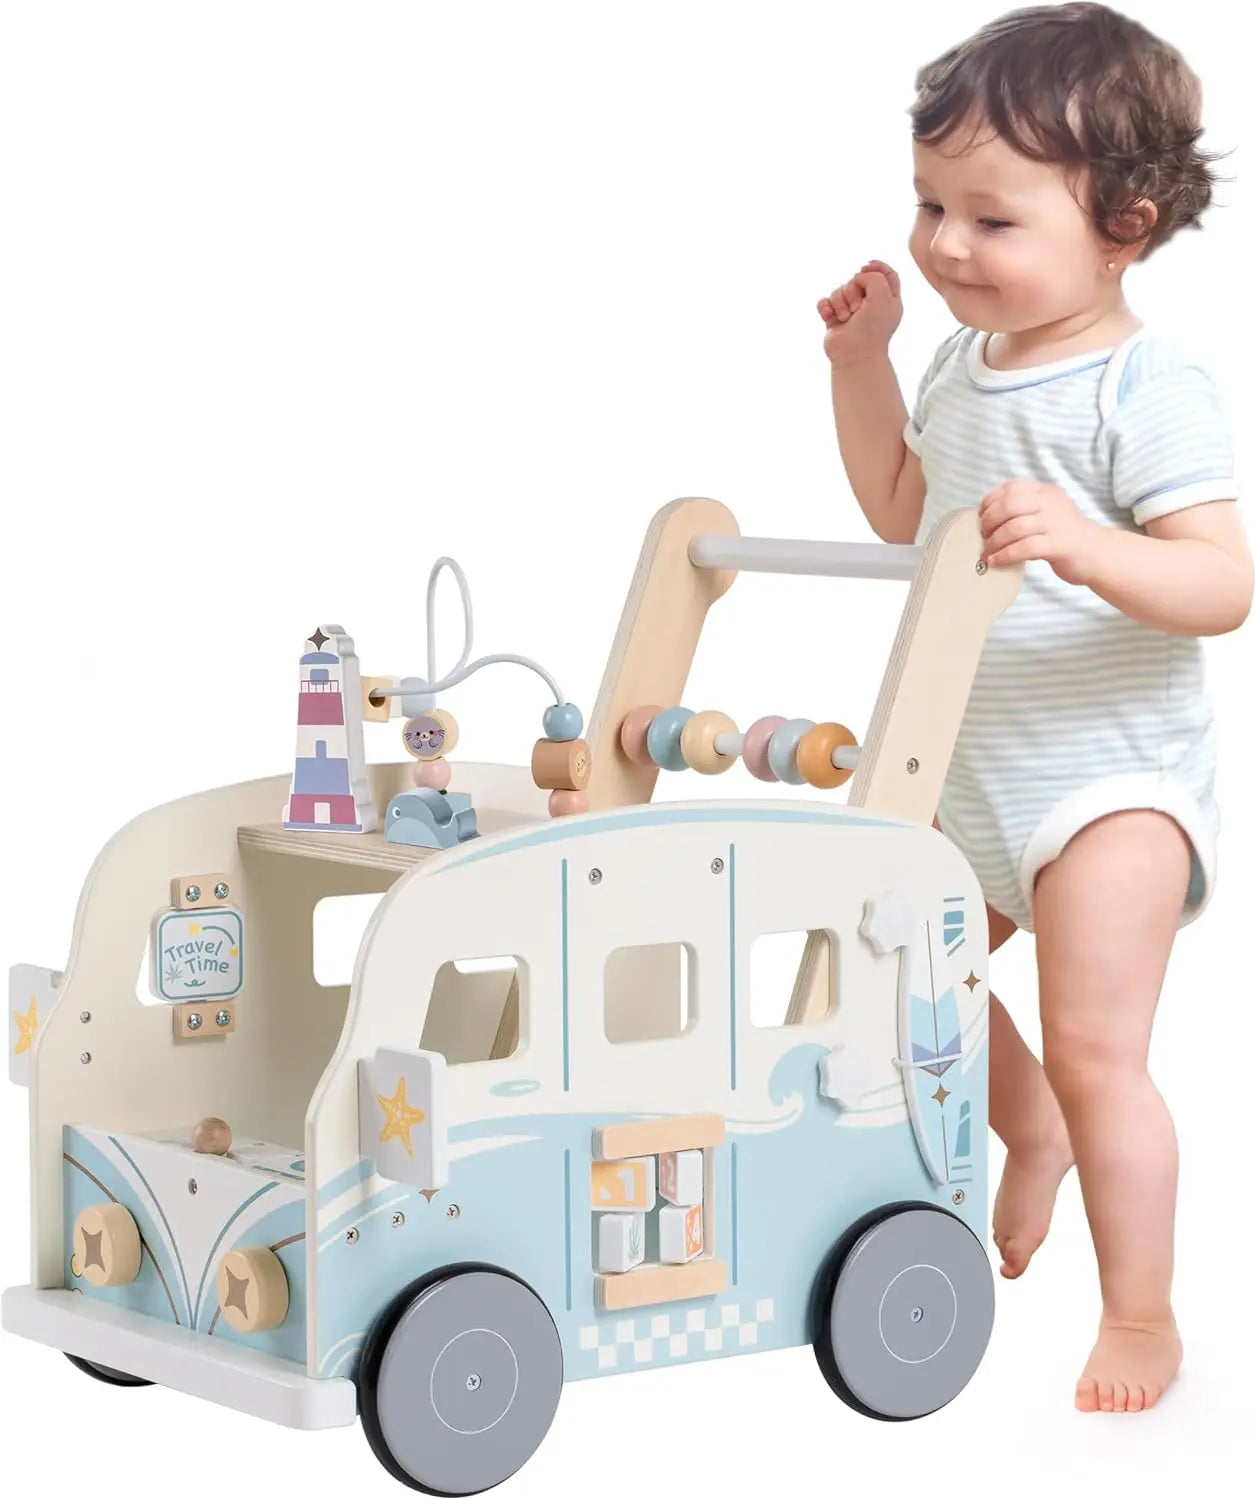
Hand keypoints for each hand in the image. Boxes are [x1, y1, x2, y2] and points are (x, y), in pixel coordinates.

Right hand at [817, 260, 903, 366]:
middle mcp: (870, 304)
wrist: (854, 355)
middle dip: (853, 290)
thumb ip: (874, 277)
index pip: (886, 274)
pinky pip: (824, 301)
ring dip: (840, 303)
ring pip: (839, 290)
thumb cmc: (872, 329)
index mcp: (888, 299)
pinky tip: (831, 318)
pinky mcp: (834, 318)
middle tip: (857, 309)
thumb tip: (857, 277)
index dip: (876, 266)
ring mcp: (850, 310)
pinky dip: (826, 308)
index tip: (866, 267)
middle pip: (857, 279)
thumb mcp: (883, 296)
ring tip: (846, 319)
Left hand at [978, 480, 1102, 584]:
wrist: (1098, 553)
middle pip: (1009, 505)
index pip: (1012, 487)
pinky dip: (1004, 556)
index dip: (990, 500)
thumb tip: (989, 517)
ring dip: (994, 541)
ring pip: (1013, 528)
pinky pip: (1023, 548)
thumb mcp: (1048, 512)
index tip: (981, 514)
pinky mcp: (1058, 544)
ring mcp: (1056, 523)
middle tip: (983, 535)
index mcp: (1046, 492)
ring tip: (987, 552)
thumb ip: (1025, 508)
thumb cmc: (1066, 535)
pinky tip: (996, 561)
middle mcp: (1051, 503)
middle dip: (989, 521)